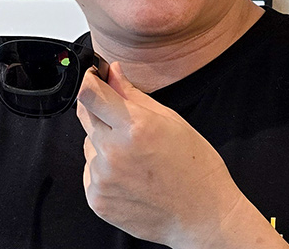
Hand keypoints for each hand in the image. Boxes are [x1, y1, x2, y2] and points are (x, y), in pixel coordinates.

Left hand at [77, 63, 285, 247]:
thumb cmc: (194, 167)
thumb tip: (112, 71)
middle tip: (128, 127)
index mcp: (136, 127)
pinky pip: (90, 172)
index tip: (93, 78)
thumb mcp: (171, 120)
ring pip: (90, 145)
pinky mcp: (97, 199)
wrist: (202, 215)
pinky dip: (105, 170)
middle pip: (87, 116)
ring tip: (136, 159)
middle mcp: (114, 152)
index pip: (90, 94)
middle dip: (102, 113)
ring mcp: (103, 178)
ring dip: (105, 144)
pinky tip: (131, 177)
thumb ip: (134, 95)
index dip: (89, 81)